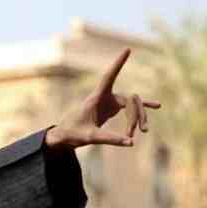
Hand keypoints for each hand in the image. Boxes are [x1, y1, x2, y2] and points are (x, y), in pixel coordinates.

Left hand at [45, 49, 159, 149]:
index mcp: (96, 98)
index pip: (109, 77)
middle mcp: (105, 96)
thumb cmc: (73, 134)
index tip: (127, 49)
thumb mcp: (90, 138)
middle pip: (131, 99)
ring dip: (138, 117)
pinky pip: (131, 106)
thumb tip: (131, 142)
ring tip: (142, 132)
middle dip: (136, 116)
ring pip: (133, 104)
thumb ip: (110, 139)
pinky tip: (157, 106)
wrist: (65, 135)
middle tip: (133, 135)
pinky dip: (142, 108)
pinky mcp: (112, 107)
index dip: (118, 63)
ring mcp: (110, 101)